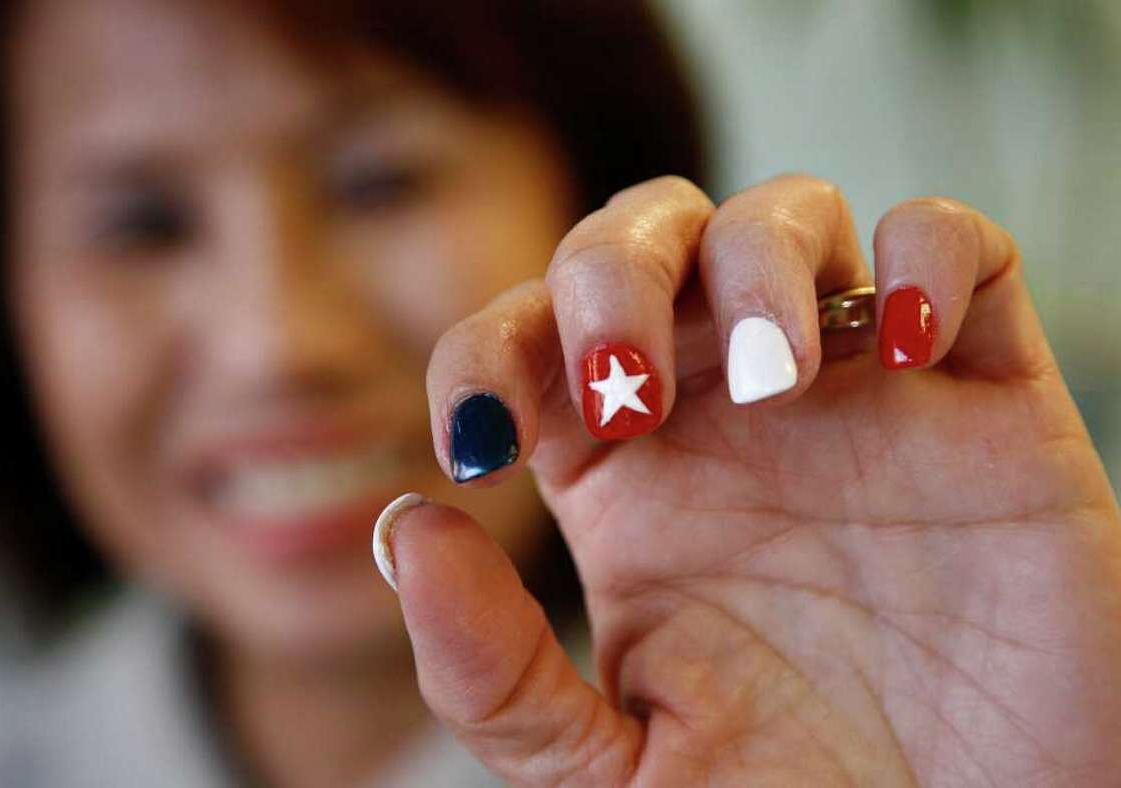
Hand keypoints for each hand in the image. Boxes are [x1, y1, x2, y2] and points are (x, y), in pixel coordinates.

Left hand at [377, 175, 1120, 785]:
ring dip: (757, 262)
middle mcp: (727, 408)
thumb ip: (492, 674)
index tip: (478, 446)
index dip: (480, 360)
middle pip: (639, 238)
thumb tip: (404, 529)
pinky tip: (907, 347)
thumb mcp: (615, 771)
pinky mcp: (984, 391)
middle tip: (631, 399)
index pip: (522, 342)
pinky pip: (954, 248)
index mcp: (627, 477)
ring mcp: (855, 387)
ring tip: (777, 382)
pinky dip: (925, 258)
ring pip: (785, 216)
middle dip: (610, 282)